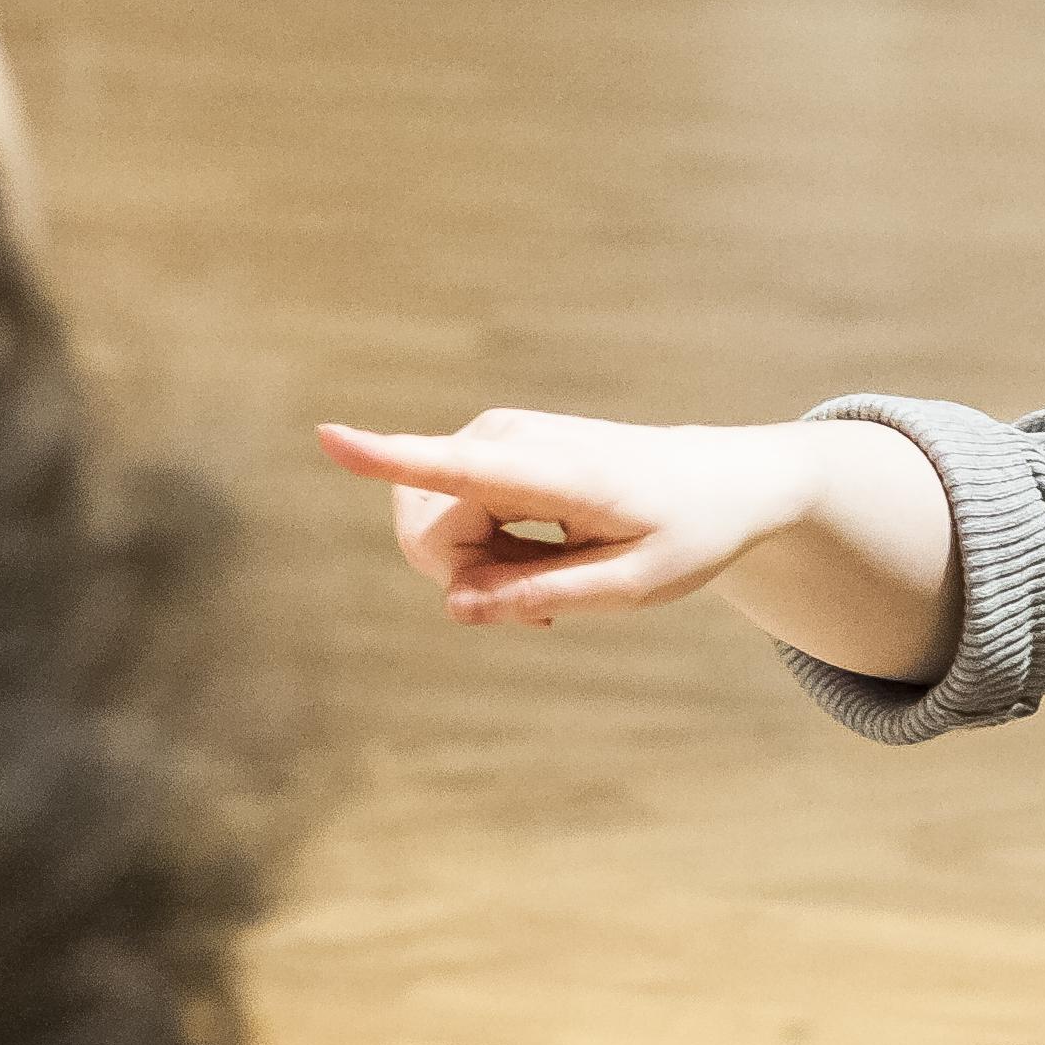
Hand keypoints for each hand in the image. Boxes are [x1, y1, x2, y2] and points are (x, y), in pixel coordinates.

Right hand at [315, 410, 800, 626]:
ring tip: (548, 583)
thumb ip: (544, 595)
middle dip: (465, 583)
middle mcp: (506, 440)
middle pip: (428, 533)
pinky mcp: (482, 449)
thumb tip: (456, 606)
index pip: (457, 468)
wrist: (717, 481)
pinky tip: (536, 565)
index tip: (327, 437)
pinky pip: (444, 518)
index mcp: (555, 471)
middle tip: (543, 606)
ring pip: (429, 530)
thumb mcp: (634, 587)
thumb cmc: (685, 534)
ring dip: (476, 573)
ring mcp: (488, 438)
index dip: (388, 458)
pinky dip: (481, 556)